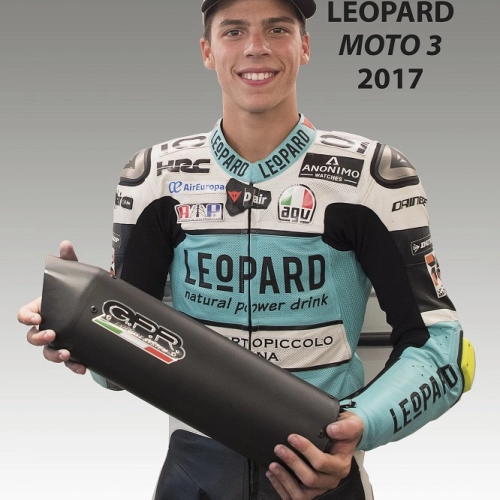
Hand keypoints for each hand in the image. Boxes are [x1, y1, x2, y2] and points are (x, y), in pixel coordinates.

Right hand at [17, 240, 86, 374]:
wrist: (95, 312)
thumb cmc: (77, 295)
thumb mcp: (75, 278)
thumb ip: (69, 262)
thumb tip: (66, 244)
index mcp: (42, 309)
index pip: (24, 315)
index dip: (27, 317)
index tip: (37, 317)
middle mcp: (47, 326)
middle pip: (32, 337)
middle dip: (39, 337)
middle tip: (52, 333)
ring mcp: (58, 340)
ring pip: (47, 352)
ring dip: (54, 355)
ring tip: (66, 353)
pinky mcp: (71, 350)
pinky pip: (68, 362)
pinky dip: (73, 366)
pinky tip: (82, 367)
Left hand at [266, 411, 363, 499]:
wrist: (344, 438)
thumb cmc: (346, 432)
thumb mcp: (353, 424)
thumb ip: (346, 427)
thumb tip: (331, 430)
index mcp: (340, 465)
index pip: (322, 463)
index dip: (306, 450)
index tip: (292, 437)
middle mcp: (331, 479)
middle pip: (310, 479)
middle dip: (292, 463)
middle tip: (279, 448)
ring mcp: (320, 487)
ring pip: (302, 494)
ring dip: (285, 479)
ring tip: (273, 465)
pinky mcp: (310, 490)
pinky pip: (295, 496)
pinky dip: (281, 487)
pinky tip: (272, 475)